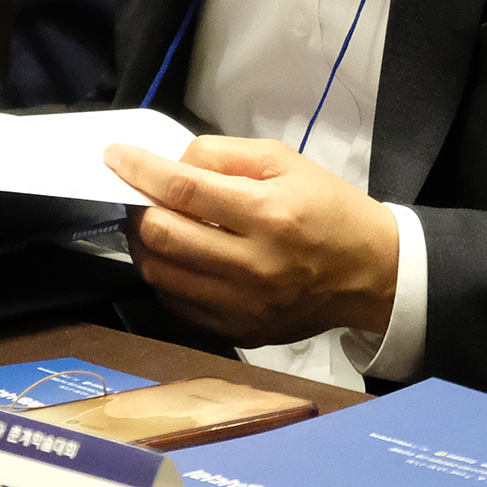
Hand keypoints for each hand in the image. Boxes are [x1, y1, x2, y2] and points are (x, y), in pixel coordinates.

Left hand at [109, 136, 399, 347]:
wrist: (370, 272)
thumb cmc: (328, 209)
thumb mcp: (286, 162)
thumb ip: (225, 155)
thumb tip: (172, 163)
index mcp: (268, 214)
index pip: (183, 189)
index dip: (140, 170)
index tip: (115, 156)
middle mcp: (252, 265)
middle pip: (162, 235)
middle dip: (138, 207)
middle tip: (140, 193)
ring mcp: (243, 305)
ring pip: (161, 274)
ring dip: (144, 243)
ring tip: (153, 224)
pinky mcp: (239, 330)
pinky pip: (178, 304)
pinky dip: (165, 275)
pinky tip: (176, 256)